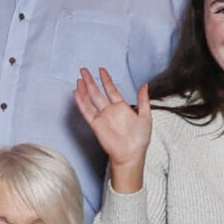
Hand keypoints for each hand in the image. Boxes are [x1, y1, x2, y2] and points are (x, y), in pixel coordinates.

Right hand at [73, 67, 151, 189]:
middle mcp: (110, 110)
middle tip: (84, 70)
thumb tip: (144, 86)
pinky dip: (81, 101)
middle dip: (91, 80)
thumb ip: (144, 100)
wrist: (131, 154)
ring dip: (84, 88)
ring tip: (79, 78)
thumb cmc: (140, 139)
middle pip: (98, 92)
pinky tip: (77, 92)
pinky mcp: (95, 124)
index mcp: (121, 107)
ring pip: (90, 99)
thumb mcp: (146, 116)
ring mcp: (102, 116)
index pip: (111, 90)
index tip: (102, 70)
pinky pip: (86, 110)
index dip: (106, 80)